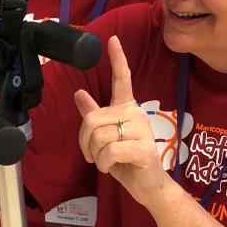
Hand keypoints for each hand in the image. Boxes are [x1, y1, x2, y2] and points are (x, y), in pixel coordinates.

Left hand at [73, 36, 169, 208]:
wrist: (148, 186)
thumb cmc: (127, 161)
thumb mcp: (105, 137)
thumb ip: (94, 114)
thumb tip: (78, 93)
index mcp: (127, 108)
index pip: (122, 79)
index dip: (117, 59)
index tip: (113, 40)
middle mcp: (136, 114)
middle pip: (92, 120)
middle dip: (85, 143)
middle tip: (93, 155)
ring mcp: (142, 131)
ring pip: (99, 137)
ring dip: (96, 156)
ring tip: (108, 162)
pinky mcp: (143, 149)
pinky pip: (109, 152)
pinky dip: (104, 164)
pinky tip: (113, 168)